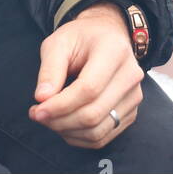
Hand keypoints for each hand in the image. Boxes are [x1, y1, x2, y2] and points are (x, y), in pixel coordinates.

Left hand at [28, 1, 143, 147]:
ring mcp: (134, 96)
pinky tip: (65, 125)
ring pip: (98, 131)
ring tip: (50, 119)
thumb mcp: (59, 42)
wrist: (107, 36)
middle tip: (39, 115)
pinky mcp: (131, 112)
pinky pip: (103, 137)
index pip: (89, 89)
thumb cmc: (82, 38)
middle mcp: (130, 75)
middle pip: (94, 113)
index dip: (61, 105)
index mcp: (114, 51)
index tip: (38, 110)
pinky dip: (79, 137)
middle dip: (60, 121)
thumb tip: (42, 98)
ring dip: (68, 131)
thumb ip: (50, 69)